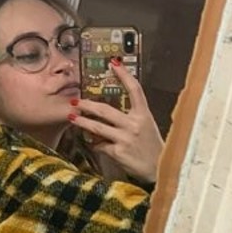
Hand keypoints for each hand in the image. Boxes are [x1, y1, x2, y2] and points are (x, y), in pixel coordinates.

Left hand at [69, 62, 163, 185]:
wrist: (160, 169)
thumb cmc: (152, 148)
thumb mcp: (147, 127)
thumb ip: (130, 119)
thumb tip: (108, 115)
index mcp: (144, 115)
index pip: (135, 90)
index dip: (124, 75)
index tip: (114, 63)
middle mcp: (134, 124)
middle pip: (105, 110)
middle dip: (87, 104)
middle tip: (76, 101)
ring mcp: (125, 138)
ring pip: (97, 127)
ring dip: (82, 121)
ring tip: (72, 117)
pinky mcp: (118, 152)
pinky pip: (99, 145)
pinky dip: (94, 143)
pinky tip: (90, 142)